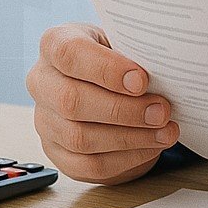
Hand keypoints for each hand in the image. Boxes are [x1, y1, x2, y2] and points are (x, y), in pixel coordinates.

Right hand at [27, 22, 180, 184]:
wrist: (107, 84)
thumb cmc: (117, 58)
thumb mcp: (123, 42)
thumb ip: (134, 52)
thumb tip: (163, 72)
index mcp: (55, 44)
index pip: (69, 54)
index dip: (106, 69)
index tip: (142, 81)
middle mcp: (42, 82)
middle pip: (72, 101)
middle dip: (123, 110)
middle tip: (161, 111)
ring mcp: (45, 121)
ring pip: (80, 138)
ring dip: (130, 138)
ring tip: (165, 131)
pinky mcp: (57, 153)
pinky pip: (89, 165)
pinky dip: (126, 158)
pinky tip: (151, 147)